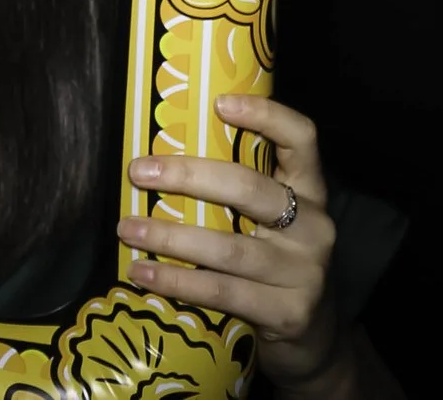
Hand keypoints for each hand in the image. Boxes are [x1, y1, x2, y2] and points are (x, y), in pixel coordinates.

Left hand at [124, 93, 347, 394]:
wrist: (313, 340)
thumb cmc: (274, 262)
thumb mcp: (270, 221)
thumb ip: (236, 190)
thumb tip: (157, 154)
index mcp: (310, 192)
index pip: (302, 140)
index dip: (266, 115)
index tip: (218, 103)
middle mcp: (315, 227)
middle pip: (250, 189)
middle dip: (188, 176)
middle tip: (138, 171)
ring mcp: (305, 272)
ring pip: (229, 246)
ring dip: (170, 236)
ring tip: (127, 229)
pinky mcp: (289, 312)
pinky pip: (223, 291)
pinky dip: (177, 281)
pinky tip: (142, 274)